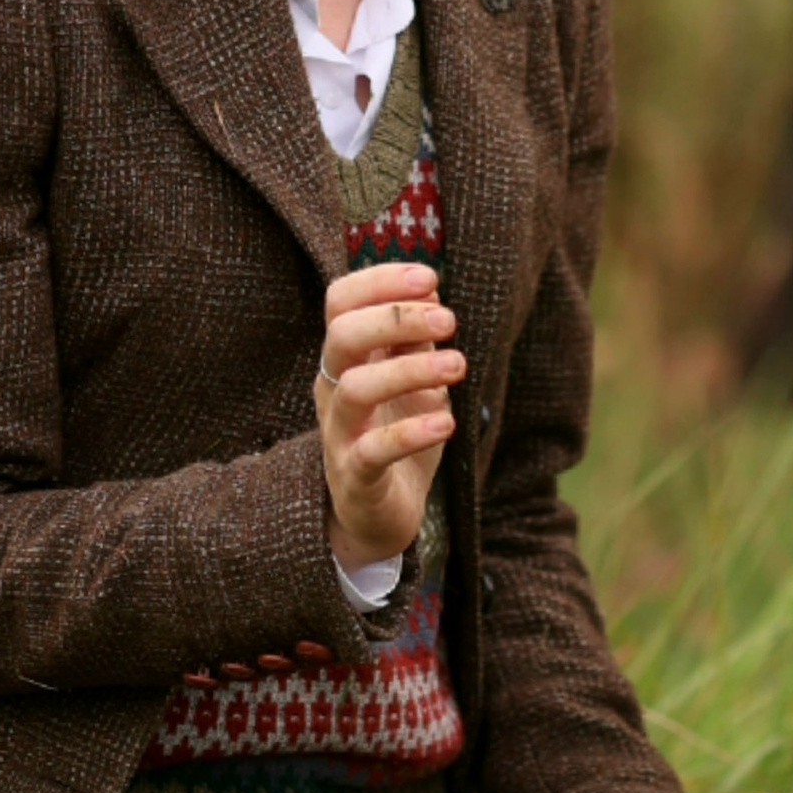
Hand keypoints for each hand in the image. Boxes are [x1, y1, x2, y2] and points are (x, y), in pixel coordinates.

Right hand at [314, 260, 464, 572]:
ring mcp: (339, 433)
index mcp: (344, 358)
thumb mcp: (410, 378)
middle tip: (449, 321)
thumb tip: (429, 287)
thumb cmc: (395, 434)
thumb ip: (414, 337)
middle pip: (342, 336)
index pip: (340, 301)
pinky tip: (447, 423)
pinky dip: (412, 433)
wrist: (378, 513)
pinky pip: (373, 451)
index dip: (380, 281)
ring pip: (356, 389)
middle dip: (397, 318)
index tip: (431, 278)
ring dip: (411, 371)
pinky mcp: (355, 475)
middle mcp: (333, 389)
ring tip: (458, 367)